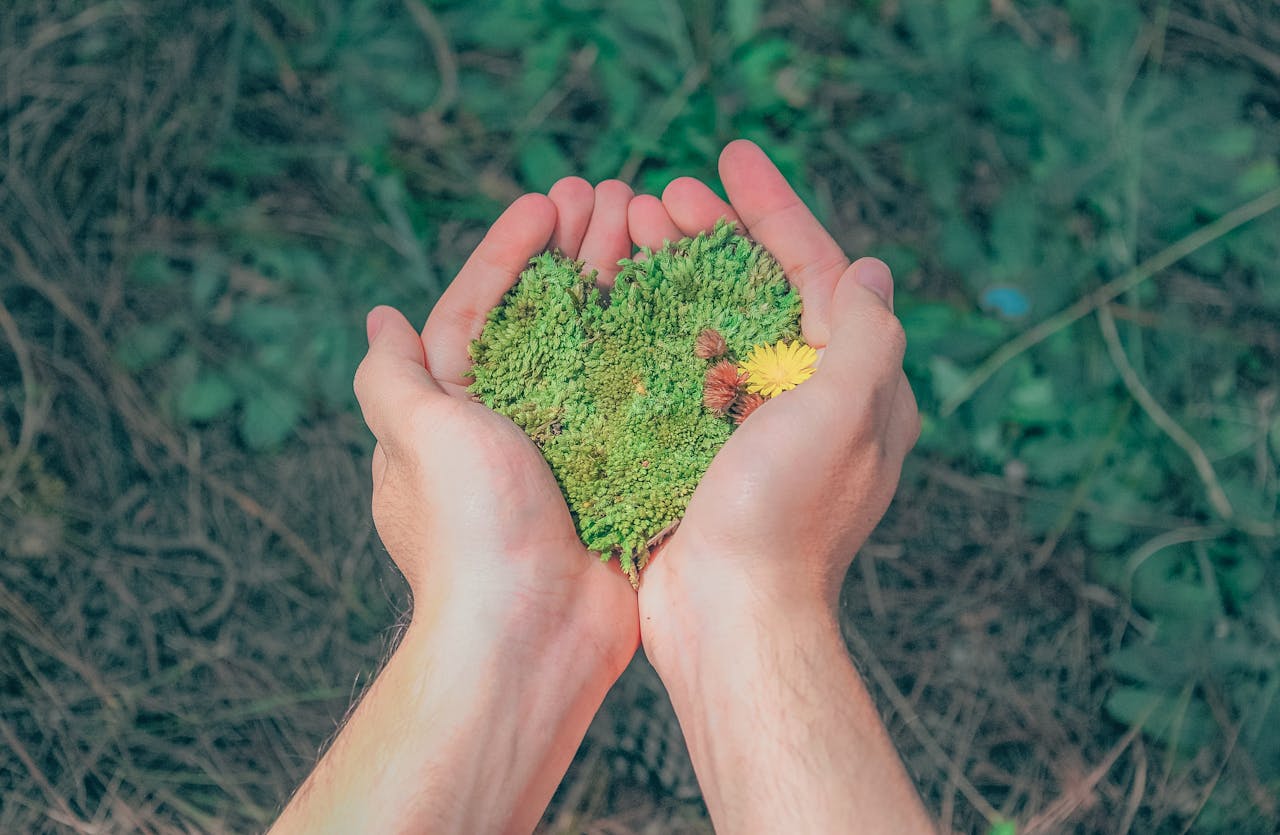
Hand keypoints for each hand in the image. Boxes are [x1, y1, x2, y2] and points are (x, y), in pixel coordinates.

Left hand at [357, 187, 637, 657]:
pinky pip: (639, 398)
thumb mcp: (417, 437)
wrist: (533, 635)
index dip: (511, 251)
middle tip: (615, 198)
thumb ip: (393, 377)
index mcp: (454, 412)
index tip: (549, 201)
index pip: (478, 310)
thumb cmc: (470, 529)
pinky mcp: (618, 475)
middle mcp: (509, 427)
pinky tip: (685, 306)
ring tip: (650, 228)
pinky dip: (657, 350)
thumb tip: (380, 319)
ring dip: (619, 287)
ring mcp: (567, 451)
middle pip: (545, 319)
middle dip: (575, 255)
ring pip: (597, 349)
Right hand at [628, 139, 919, 661]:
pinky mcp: (705, 450)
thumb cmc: (786, 518)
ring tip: (628, 231)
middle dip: (715, 236)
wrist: (729, 619)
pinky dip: (654, 328)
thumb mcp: (843, 415)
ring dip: (676, 274)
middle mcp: (811, 400)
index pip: (820, 272)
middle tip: (660, 196)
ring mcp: (755, 426)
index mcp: (856, 386)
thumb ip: (866, 336)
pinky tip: (618, 300)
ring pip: (717, 325)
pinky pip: (683, 370)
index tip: (730, 157)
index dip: (776, 209)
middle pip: (763, 291)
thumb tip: (872, 270)